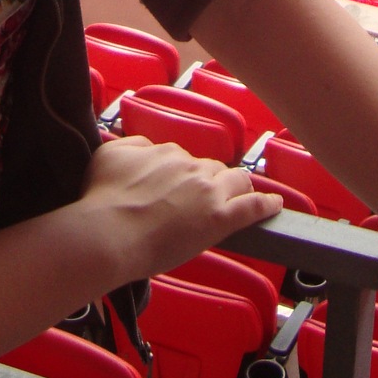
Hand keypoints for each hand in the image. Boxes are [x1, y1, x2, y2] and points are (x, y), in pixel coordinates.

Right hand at [79, 134, 281, 281]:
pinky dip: (266, 205)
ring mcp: (208, 192)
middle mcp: (190, 166)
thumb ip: (132, 145)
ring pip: (235, 181)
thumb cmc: (102, 199)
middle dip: (211, 180)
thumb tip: (147, 147)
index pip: (183, 159)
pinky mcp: (220, 219)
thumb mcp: (109, 154)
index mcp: (166, 152)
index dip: (182, 175)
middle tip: (201, 200)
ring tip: (241, 196)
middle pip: (212, 168)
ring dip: (238, 187)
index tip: (176, 189)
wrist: (109, 232)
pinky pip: (252, 206)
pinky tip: (275, 206)